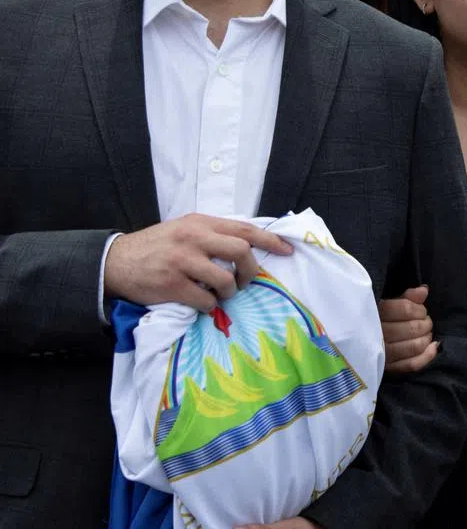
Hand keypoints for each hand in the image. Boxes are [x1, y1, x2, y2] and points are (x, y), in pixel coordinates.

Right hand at [104, 214, 292, 312]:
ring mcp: (183, 261)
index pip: (244, 228)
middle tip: (244, 281)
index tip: (287, 250)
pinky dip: (209, 305)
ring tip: (220, 293)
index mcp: (200, 223)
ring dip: (229, 291)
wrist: (116, 261)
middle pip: (242, 251)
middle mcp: (193, 238)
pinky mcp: (172, 285)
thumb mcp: (185, 229)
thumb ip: (213, 234)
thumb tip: (248, 246)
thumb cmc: (157, 247)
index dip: (270, 240)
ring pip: (226, 280)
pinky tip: (201, 302)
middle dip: (250, 270)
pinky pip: (206, 300)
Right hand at [380, 285, 438, 373]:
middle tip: (425, 321)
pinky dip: (428, 355)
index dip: (419, 309)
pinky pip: (413, 364)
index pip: (406, 309)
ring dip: (427, 338)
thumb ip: (407, 298)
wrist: (360, 342)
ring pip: (415, 346)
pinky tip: (433, 346)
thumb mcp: (389, 304)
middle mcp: (378, 335)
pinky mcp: (389, 369)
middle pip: (413, 328)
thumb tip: (424, 290)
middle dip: (425, 323)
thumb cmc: (380, 320)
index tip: (420, 310)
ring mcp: (383, 354)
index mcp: (375, 314)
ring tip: (426, 333)